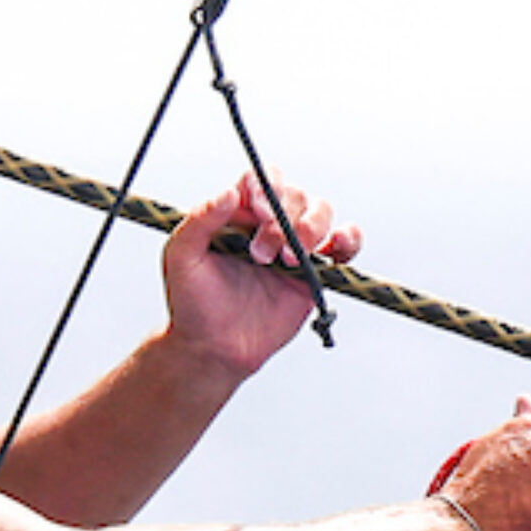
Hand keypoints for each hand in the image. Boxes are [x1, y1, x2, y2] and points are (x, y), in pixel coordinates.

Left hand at [160, 172, 362, 379]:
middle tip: (262, 253)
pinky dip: (349, 238)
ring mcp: (293, 246)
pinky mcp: (315, 271)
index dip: (265, 189)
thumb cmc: (192, 304)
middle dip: (284, 219)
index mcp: (235, 214)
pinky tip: (336, 246)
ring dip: (312, 227)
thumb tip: (229, 193)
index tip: (257, 212)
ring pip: (321, 211)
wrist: (215, 349)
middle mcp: (267, 224)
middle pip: (295, 194)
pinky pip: (344, 244)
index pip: (260, 180)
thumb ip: (200, 220)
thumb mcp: (181, 257)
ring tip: (290, 259)